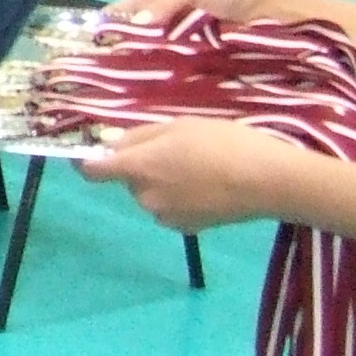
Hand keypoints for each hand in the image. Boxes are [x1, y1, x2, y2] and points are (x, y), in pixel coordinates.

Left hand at [78, 115, 293, 230]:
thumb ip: (138, 137)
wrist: (269, 182)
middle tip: (176, 150)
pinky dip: (180, 197)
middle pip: (130, 179)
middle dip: (143, 165)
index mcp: (138, 168)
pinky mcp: (186, 229)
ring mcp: (165, 216)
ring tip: (199, 167)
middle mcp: (144, 197)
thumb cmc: (224, 144)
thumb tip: (109, 145)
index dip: (86, 161)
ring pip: (151, 193)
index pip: (92, 171)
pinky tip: (208, 187)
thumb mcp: (178, 126)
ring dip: (163, 181)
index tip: (88, 153)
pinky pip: (170, 207)